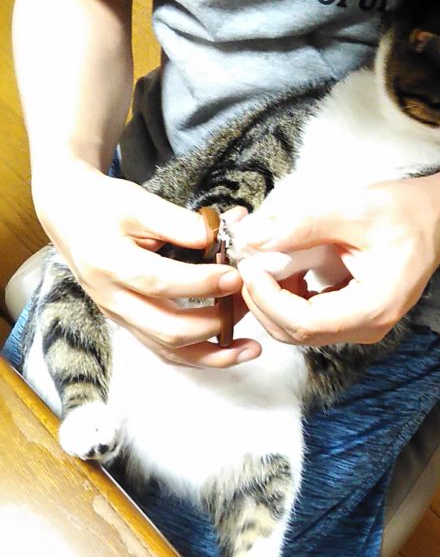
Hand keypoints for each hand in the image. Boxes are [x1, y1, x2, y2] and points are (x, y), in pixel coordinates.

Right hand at [33, 162, 260, 365]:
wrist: (70, 218)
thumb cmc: (105, 206)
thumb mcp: (138, 201)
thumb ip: (178, 221)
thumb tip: (219, 237)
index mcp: (108, 262)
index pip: (158, 281)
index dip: (199, 283)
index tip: (235, 276)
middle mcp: (111, 298)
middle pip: (165, 329)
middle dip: (213, 322)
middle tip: (247, 303)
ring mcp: (119, 317)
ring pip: (167, 350)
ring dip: (213, 354)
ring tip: (251, 347)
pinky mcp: (129, 325)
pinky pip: (165, 351)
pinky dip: (199, 356)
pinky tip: (229, 352)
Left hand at [237, 178, 439, 346]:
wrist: (436, 218)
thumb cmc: (404, 213)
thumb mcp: (353, 211)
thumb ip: (302, 227)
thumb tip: (255, 238)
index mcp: (374, 307)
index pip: (305, 323)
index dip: (270, 299)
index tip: (252, 267)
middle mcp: (368, 327)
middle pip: (297, 333)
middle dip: (264, 302)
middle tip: (247, 265)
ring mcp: (361, 326)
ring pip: (299, 330)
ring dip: (272, 302)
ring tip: (262, 264)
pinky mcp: (353, 318)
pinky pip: (310, 320)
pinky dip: (287, 299)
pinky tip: (283, 270)